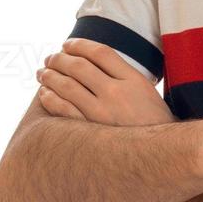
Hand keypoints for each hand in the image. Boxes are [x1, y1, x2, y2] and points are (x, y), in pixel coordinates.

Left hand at [36, 38, 174, 126]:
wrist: (160, 156)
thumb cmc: (153, 123)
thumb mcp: (146, 92)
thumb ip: (124, 76)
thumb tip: (95, 61)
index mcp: (133, 80)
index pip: (101, 52)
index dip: (80, 45)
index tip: (67, 44)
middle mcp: (116, 94)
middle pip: (79, 66)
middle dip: (59, 59)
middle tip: (50, 58)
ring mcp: (102, 114)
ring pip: (67, 86)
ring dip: (50, 76)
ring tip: (42, 73)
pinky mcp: (90, 132)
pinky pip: (63, 110)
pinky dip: (50, 98)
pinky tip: (44, 94)